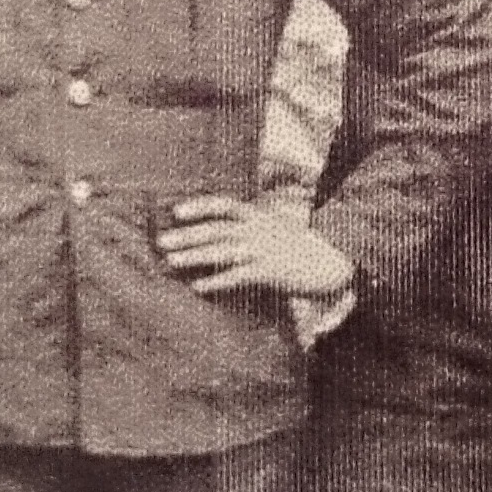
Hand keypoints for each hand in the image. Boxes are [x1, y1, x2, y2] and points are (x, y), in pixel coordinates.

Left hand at [152, 194, 355, 301]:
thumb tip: (221, 233)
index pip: (223, 205)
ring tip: (171, 262)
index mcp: (257, 216)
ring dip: (193, 257)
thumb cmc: (297, 247)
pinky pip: (236, 276)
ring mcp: (261, 250)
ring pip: (220, 252)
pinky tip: (198, 286)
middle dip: (186, 235)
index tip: (176, 211)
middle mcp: (256, 229)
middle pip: (214, 230)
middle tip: (161, 242)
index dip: (199, 206)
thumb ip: (249, 228)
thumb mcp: (274, 228)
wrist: (330, 263)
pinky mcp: (267, 272)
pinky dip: (216, 281)